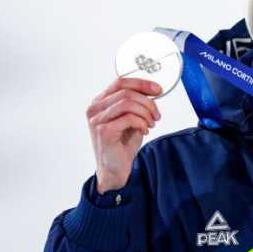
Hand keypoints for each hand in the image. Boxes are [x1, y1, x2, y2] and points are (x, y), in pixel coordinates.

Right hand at [87, 78, 161, 192]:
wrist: (115, 169)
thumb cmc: (121, 145)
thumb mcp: (131, 119)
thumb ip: (135, 104)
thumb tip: (151, 91)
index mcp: (100, 102)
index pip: (120, 82)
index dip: (141, 83)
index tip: (157, 89)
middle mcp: (95, 109)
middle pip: (126, 92)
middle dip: (147, 102)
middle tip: (156, 114)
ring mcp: (97, 119)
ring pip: (128, 103)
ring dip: (146, 112)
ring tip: (151, 123)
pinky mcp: (104, 130)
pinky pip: (129, 118)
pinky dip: (141, 122)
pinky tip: (144, 130)